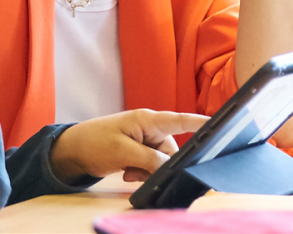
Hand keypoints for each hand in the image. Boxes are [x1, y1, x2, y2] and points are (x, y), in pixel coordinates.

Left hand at [49, 109, 209, 183]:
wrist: (71, 151)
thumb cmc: (93, 142)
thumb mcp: (123, 152)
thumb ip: (150, 159)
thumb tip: (170, 168)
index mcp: (148, 119)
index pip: (181, 120)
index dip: (201, 123)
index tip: (221, 125)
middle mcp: (150, 128)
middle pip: (172, 150)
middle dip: (160, 164)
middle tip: (137, 171)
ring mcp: (145, 140)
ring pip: (162, 161)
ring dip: (149, 171)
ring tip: (128, 172)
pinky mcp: (139, 151)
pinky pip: (152, 165)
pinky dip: (142, 173)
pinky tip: (127, 174)